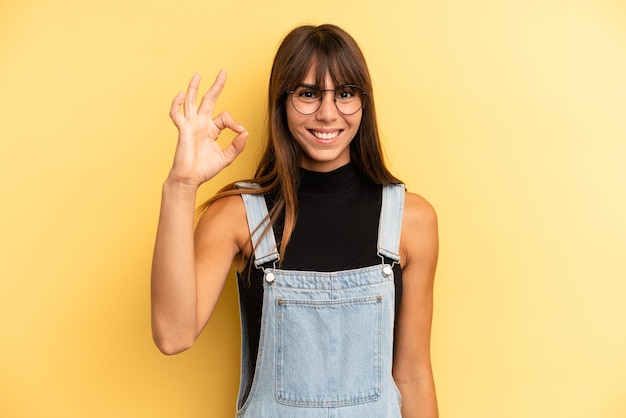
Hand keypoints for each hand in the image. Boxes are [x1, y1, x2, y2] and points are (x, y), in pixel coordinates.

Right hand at [168, 70, 247, 186]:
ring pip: (192, 102)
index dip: (235, 122)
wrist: (190, 179)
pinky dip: (177, 104)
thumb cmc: (205, 169)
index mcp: (212, 129)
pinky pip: (177, 114)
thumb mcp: (226, 157)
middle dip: (216, 86)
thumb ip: (237, 145)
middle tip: (223, 72)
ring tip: (197, 75)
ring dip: (194, 88)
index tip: (240, 132)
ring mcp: (191, 125)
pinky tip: (180, 94)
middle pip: (208, 100)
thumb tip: (246, 132)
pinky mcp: (182, 130)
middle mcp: (201, 124)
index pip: (225, 117)